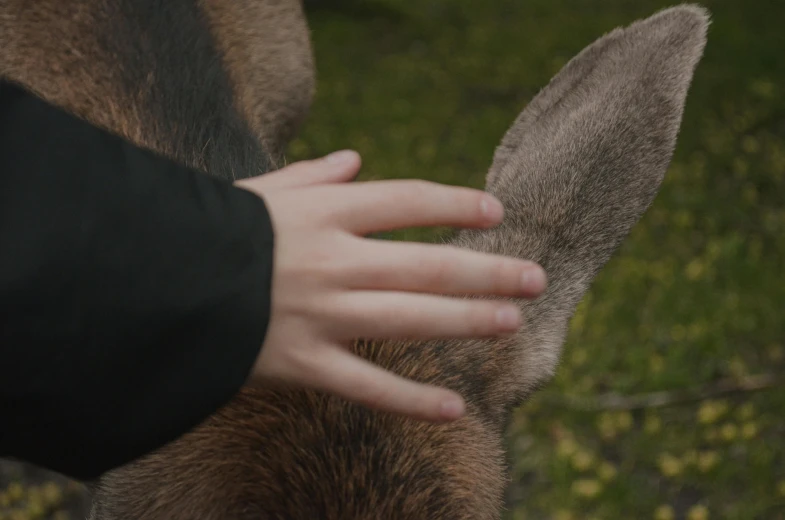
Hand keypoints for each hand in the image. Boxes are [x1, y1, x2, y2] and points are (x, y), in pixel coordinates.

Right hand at [235, 150, 546, 422]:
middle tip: (536, 277)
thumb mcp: (260, 191)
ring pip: (412, 319)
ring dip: (468, 320)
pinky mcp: (303, 364)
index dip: (457, 205)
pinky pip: (367, 386)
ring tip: (513, 321)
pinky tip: (455, 410)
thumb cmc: (211, 231)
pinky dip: (412, 401)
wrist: (155, 283)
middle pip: (429, 263)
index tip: (496, 212)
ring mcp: (322, 314)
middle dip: (489, 270)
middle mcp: (333, 260)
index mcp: (323, 213)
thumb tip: (352, 160)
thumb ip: (311, 175)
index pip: (408, 201)